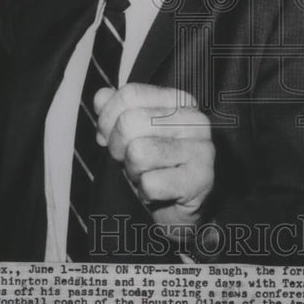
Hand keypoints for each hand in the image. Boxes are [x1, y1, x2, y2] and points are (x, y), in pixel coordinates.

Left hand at [94, 84, 214, 238]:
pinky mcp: (202, 179)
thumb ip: (115, 111)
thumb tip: (101, 98)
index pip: (130, 95)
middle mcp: (195, 120)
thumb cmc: (155, 166)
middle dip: (118, 148)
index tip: (109, 136)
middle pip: (130, 122)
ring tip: (147, 174)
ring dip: (133, 171)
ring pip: (138, 152)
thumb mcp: (131, 134)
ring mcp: (202, 148)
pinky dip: (145, 192)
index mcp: (178, 101)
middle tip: (129, 160)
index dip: (108, 119)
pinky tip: (158, 191)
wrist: (179, 208)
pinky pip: (150, 183)